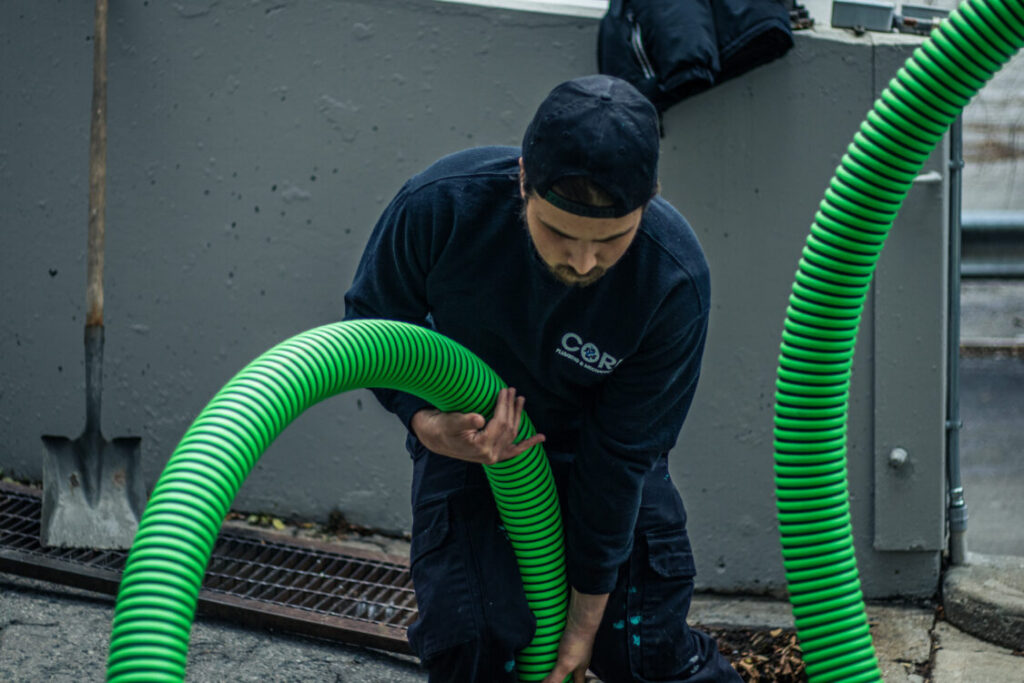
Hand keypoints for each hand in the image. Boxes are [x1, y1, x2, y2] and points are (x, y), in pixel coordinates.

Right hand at [410, 388, 544, 464]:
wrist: (434, 438)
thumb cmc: (442, 427)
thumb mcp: (451, 422)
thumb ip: (465, 421)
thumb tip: (480, 419)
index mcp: (481, 447)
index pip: (499, 423)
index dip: (504, 405)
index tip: (505, 390)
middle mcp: (490, 455)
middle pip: (508, 428)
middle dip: (512, 408)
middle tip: (512, 390)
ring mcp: (493, 457)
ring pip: (512, 435)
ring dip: (518, 417)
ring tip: (521, 400)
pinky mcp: (494, 455)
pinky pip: (514, 451)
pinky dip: (528, 444)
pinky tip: (540, 438)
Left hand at [540, 590, 608, 682]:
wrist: (580, 620)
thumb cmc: (577, 643)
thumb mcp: (565, 664)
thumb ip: (555, 677)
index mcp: (581, 669)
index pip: (579, 682)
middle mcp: (579, 659)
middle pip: (572, 671)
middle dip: (563, 675)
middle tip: (551, 675)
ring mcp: (575, 647)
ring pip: (566, 657)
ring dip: (556, 661)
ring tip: (546, 664)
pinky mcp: (569, 637)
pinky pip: (561, 646)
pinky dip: (554, 648)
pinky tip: (546, 648)